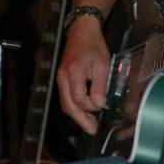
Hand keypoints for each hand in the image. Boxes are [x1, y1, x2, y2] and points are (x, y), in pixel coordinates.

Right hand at [57, 19, 110, 133]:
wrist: (82, 33)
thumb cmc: (93, 46)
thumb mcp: (102, 65)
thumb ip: (100, 86)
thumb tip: (99, 104)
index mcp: (74, 72)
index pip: (79, 98)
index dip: (91, 105)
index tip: (102, 105)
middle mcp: (63, 78)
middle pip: (69, 106)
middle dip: (81, 120)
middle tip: (92, 130)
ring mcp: (61, 79)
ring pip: (66, 104)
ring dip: (77, 116)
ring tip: (90, 124)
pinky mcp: (63, 80)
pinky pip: (66, 98)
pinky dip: (75, 107)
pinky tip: (85, 112)